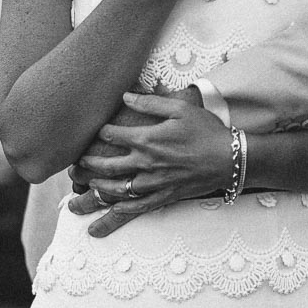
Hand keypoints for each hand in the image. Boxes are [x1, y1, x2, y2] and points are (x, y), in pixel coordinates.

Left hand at [66, 90, 231, 237]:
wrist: (230, 159)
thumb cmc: (207, 131)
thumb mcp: (179, 109)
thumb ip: (150, 102)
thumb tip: (125, 96)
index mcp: (147, 139)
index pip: (111, 135)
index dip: (100, 132)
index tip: (96, 131)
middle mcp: (145, 163)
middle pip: (106, 166)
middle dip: (88, 164)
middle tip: (77, 165)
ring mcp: (153, 183)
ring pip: (116, 189)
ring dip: (98, 188)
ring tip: (86, 186)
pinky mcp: (163, 197)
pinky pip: (136, 207)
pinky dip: (120, 210)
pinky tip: (109, 211)